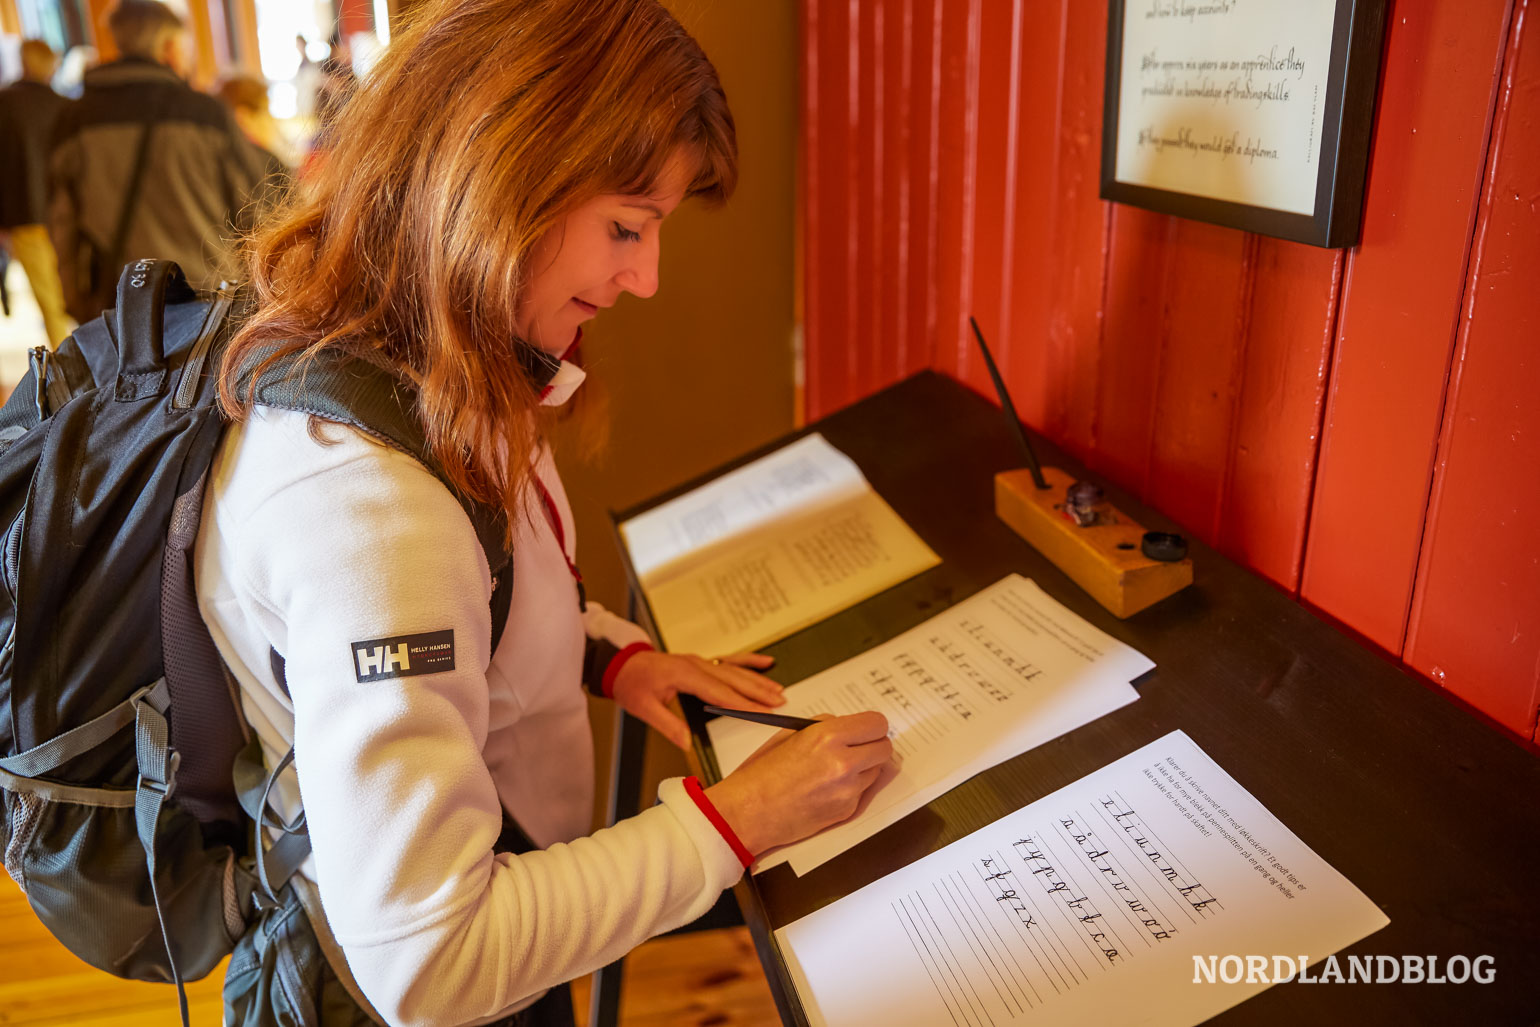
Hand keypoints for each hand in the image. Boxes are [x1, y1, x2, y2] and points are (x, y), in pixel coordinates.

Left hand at [610, 650, 785, 748]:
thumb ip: (667, 725)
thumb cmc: (632, 684)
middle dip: (759, 691)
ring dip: (758, 680)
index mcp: (684, 675)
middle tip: (780, 702)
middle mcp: (696, 665)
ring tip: (779, 690)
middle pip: (733, 679)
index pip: (720, 692)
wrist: (622, 663)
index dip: (743, 703)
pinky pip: (729, 659)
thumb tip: (687, 743)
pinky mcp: (701, 662)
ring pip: (735, 669)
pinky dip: (749, 660)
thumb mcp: (643, 708)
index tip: (763, 711)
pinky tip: (766, 662)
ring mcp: (700, 661)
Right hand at [702, 711, 892, 855]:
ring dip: (863, 767)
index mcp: (827, 736)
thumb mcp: (790, 734)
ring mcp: (848, 790)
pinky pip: (862, 792)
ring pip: (876, 771)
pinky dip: (851, 788)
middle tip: (859, 747)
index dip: (873, 726)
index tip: (868, 729)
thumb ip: (824, 726)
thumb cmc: (761, 773)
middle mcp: (843, 762)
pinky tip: (825, 789)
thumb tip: (848, 725)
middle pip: (885, 748)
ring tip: (834, 770)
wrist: (748, 812)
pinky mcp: (847, 811)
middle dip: (873, 745)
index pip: (876, 723)